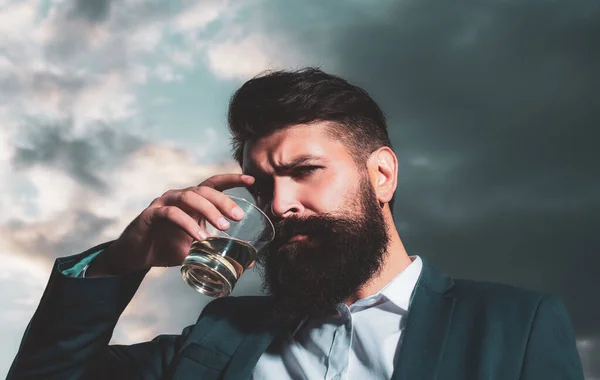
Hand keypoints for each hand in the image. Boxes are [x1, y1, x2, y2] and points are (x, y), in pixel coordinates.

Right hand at [87, 173, 255, 276]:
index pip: (213, 184)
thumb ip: (218, 251)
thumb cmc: (167, 248)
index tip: (251, 180)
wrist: (136, 256)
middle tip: (239, 216)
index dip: (232, 179)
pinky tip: (200, 238)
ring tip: (223, 227)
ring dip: (209, 211)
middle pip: (204, 190)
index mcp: (192, 201)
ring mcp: (164, 203)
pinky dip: (188, 225)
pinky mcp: (151, 214)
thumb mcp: (197, 250)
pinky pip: (172, 214)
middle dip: (224, 201)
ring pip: (189, 197)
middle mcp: (179, 197)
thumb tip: (248, 263)